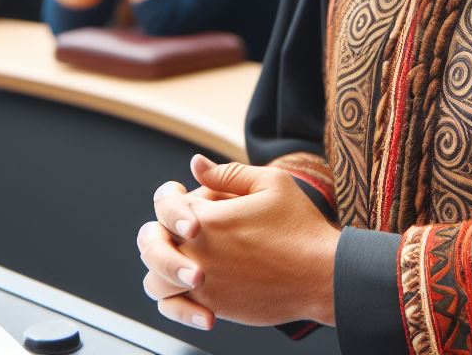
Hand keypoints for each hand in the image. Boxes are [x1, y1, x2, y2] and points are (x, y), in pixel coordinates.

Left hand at [140, 155, 339, 328]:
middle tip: (183, 230)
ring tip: (186, 257)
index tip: (188, 197)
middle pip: (150, 242)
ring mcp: (203, 283)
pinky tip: (196, 286)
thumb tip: (195, 164)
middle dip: (160, 232)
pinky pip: (173, 307)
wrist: (320, 275)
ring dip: (162, 266)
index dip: (175, 197)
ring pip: (154, 279)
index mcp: (208, 217)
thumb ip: (227, 173)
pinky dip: (174, 300)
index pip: (166, 202)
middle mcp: (197, 252)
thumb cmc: (299, 226)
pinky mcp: (212, 306)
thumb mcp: (271, 183)